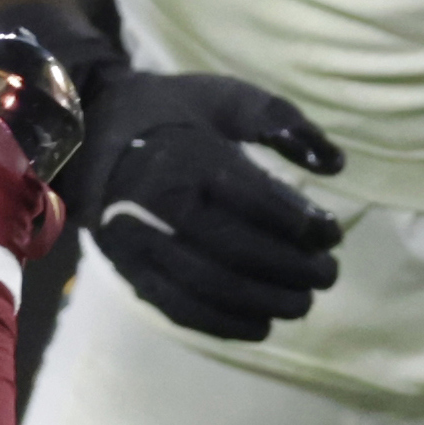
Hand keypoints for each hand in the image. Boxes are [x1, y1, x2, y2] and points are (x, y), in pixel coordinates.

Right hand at [65, 66, 346, 340]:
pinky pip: (180, 309)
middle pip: (236, 250)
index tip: (332, 233)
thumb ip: (281, 121)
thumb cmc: (170, 114)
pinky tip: (261, 326)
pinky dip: (225, 325)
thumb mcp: (225, 98)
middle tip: (329, 275)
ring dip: (266, 302)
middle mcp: (161, 203)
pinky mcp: (131, 272)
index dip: (300, 225)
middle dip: (292, 270)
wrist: (89, 137)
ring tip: (304, 302)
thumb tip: (334, 165)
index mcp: (189, 156)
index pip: (254, 201)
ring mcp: (142, 243)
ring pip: (211, 286)